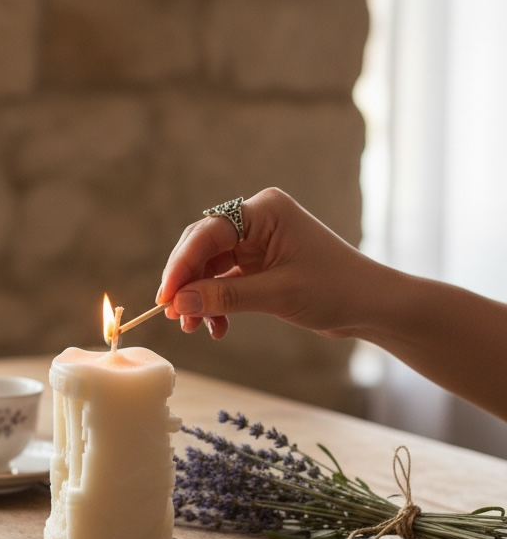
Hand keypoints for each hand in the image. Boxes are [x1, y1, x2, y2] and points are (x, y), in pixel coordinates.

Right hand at [157, 188, 378, 340]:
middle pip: (204, 247)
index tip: (166, 296)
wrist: (372, 306)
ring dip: (200, 297)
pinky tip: (217, 327)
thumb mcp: (278, 295)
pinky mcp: (261, 264)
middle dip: (188, 283)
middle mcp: (258, 220)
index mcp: (265, 211)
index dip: (182, 264)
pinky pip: (226, 280)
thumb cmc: (336, 290)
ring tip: (195, 327)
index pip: (208, 232)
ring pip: (211, 267)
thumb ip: (225, 297)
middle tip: (174, 314)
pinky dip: (218, 303)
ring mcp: (259, 242)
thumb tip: (180, 302)